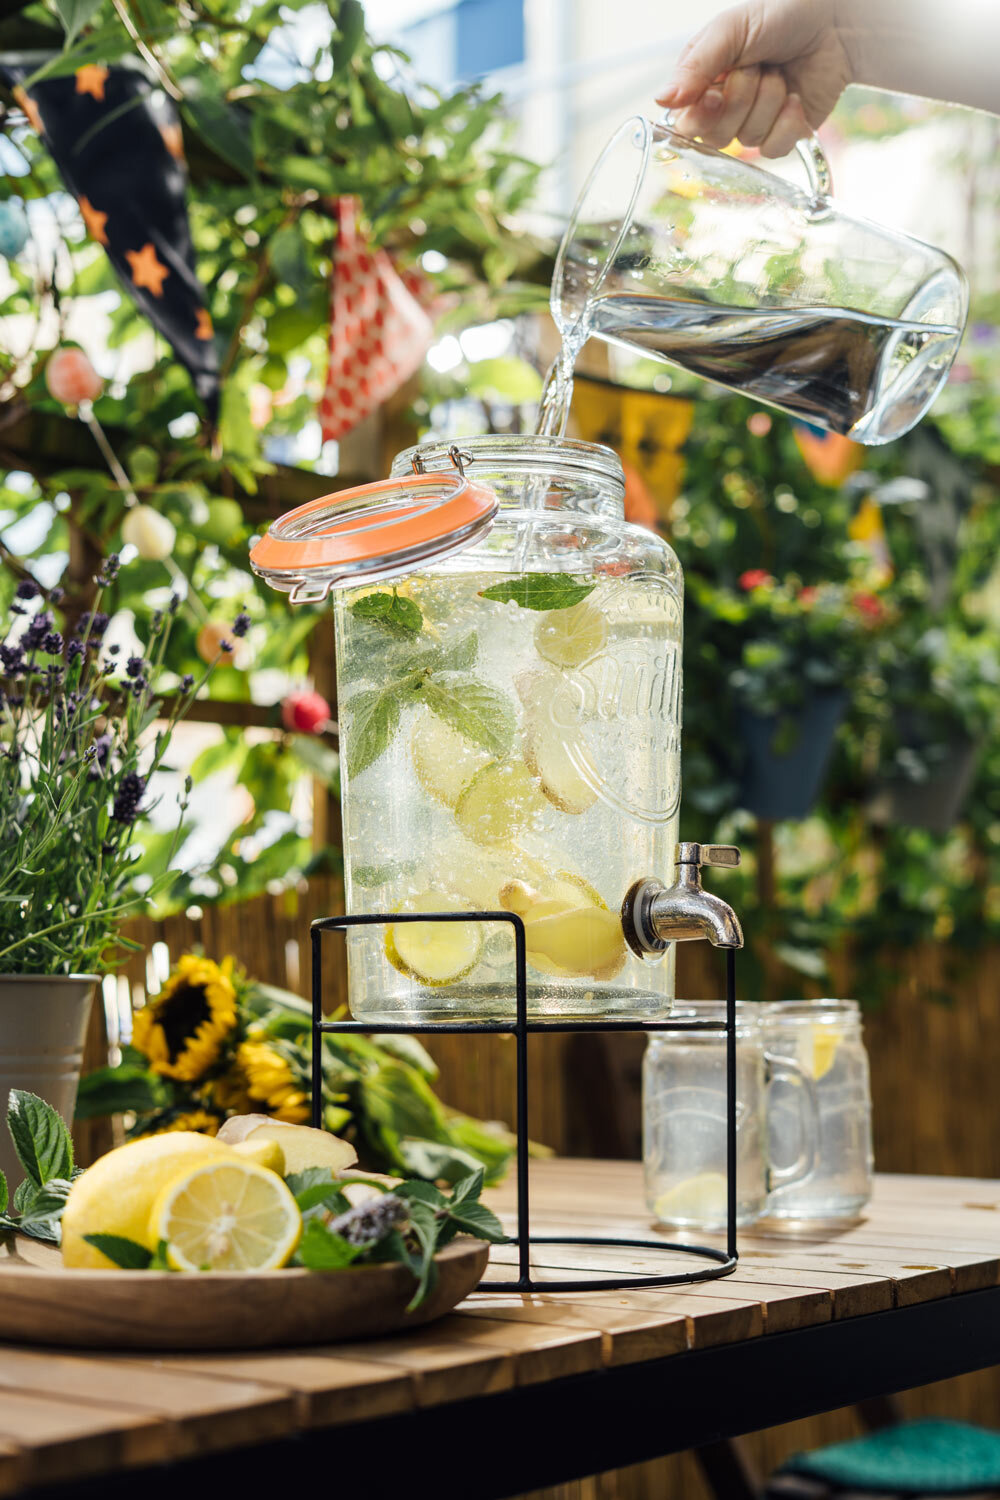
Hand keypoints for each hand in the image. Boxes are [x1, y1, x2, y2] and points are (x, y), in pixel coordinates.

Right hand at [656, 0, 856, 156]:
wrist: (834, 22)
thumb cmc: (779, 16)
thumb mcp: (730, 30)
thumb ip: (695, 66)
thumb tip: (661, 100)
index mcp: (702, 81)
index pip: (686, 123)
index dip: (701, 116)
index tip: (715, 94)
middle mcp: (724, 107)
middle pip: (717, 137)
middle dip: (742, 99)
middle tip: (758, 67)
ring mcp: (753, 123)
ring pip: (748, 140)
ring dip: (770, 102)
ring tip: (780, 73)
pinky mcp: (781, 135)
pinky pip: (774, 150)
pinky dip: (788, 122)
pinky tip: (796, 98)